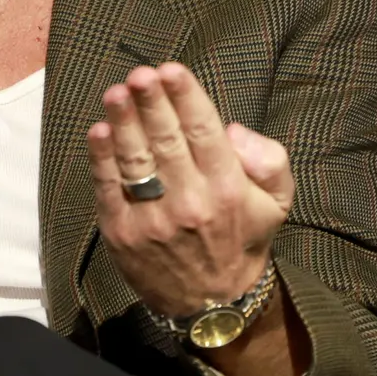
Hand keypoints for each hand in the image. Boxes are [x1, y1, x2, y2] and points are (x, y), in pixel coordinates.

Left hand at [86, 62, 294, 317]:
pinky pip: (110, 190)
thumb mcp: (277, 203)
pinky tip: (99, 131)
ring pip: (135, 160)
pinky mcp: (123, 234)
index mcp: (228, 188)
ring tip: (115, 93)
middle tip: (139, 73)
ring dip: (122, 123)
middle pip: (166, 140)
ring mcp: (153, 220)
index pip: (203, 131)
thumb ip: (269, 160)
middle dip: (151, 102)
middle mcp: (191, 202)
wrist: (213, 305)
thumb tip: (232, 129)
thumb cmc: (243, 240)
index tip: (171, 69)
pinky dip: (102, 159)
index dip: (185, 97)